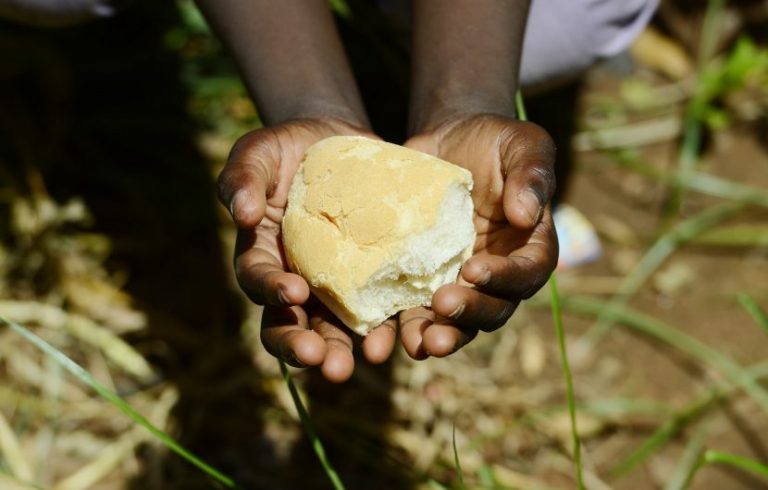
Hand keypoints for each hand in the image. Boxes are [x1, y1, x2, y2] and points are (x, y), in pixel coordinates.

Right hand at [219, 118, 396, 381]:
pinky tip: (404, 336)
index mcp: (262, 255)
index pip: (258, 280)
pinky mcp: (370, 279)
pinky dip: (389, 325)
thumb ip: (242, 178)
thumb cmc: (289, 149)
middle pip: (290, 324)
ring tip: (368, 361)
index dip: (272, 291)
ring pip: (333, 329)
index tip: (293, 293)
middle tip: (324, 361)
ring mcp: (333, 286)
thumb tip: (239, 213)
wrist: (338, 143)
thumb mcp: (259, 152)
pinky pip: (378, 308)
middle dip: (304, 347)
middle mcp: (294, 281)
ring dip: (346, 349)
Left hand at [400, 114, 557, 358]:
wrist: (447, 141)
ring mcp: (461, 281)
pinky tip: (387, 335)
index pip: (527, 271)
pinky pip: (418, 309)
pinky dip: (407, 325)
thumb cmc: (493, 140)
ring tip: (422, 344)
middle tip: (443, 309)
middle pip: (494, 307)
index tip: (473, 270)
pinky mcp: (425, 280)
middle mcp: (499, 272)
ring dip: (442, 336)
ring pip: (458, 321)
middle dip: (470, 315)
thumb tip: (527, 215)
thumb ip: (532, 174)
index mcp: (529, 245)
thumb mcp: (522, 143)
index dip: (504, 278)